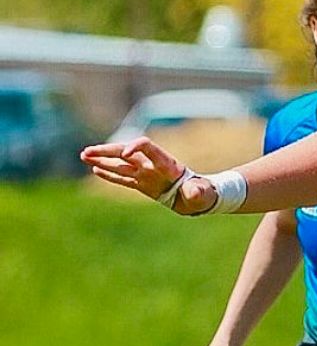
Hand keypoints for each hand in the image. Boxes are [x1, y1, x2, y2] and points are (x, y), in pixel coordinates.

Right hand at [81, 137, 214, 213]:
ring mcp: (146, 174)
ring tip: (84, 155)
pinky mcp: (142, 185)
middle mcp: (153, 165)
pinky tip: (94, 169)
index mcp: (166, 163)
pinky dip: (109, 174)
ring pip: (120, 164)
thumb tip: (192, 192)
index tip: (125, 153)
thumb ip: (197, 191)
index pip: (148, 147)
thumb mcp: (202, 193)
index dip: (136, 147)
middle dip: (108, 151)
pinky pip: (123, 178)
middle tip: (88, 151)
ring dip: (102, 160)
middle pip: (126, 153)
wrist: (200, 198)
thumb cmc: (203, 194)